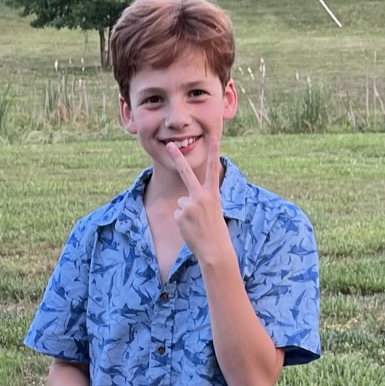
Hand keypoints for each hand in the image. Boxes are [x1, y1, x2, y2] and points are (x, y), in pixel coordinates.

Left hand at [157, 132, 232, 265]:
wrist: (214, 250)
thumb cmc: (215, 231)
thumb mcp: (213, 210)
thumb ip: (200, 200)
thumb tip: (182, 201)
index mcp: (213, 194)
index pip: (213, 169)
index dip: (214, 151)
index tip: (214, 135)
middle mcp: (201, 196)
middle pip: (186, 173)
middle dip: (177, 158)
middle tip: (169, 145)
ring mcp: (190, 205)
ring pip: (182, 203)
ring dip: (186, 214)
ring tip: (196, 224)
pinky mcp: (180, 214)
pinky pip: (178, 215)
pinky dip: (182, 222)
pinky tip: (191, 229)